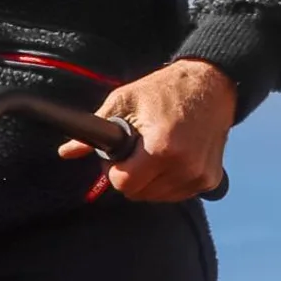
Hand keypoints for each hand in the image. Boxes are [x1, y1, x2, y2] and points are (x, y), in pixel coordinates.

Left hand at [59, 59, 235, 203]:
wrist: (214, 83)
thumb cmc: (166, 89)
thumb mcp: (125, 101)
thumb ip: (95, 129)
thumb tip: (66, 152)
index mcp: (162, 149)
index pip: (123, 184)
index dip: (115, 171)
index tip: (119, 156)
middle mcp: (184, 166)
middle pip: (138, 193)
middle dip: (131, 176)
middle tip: (137, 151)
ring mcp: (200, 176)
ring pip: (157, 197)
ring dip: (150, 181)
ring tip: (155, 151)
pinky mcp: (210, 180)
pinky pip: (177, 194)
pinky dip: (170, 182)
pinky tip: (173, 159)